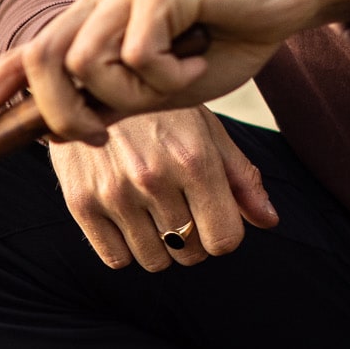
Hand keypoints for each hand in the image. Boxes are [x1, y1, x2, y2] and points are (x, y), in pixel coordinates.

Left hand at [0, 0, 349, 147]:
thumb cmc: (228, 41)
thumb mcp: (161, 86)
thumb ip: (114, 101)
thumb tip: (60, 130)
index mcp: (92, 19)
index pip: (24, 58)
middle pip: (41, 60)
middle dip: (61, 113)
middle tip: (103, 133)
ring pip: (88, 63)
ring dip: (134, 94)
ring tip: (181, 83)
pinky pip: (141, 56)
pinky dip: (174, 78)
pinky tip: (203, 62)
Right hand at [53, 108, 279, 270]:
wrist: (89, 87)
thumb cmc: (159, 112)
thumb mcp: (207, 131)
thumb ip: (241, 177)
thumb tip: (269, 221)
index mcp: (194, 159)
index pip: (224, 240)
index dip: (223, 234)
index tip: (211, 218)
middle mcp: (153, 178)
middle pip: (190, 254)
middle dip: (192, 241)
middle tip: (180, 212)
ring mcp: (113, 192)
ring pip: (154, 260)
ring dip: (159, 247)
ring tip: (151, 214)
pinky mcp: (80, 202)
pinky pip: (116, 259)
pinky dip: (125, 248)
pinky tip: (125, 220)